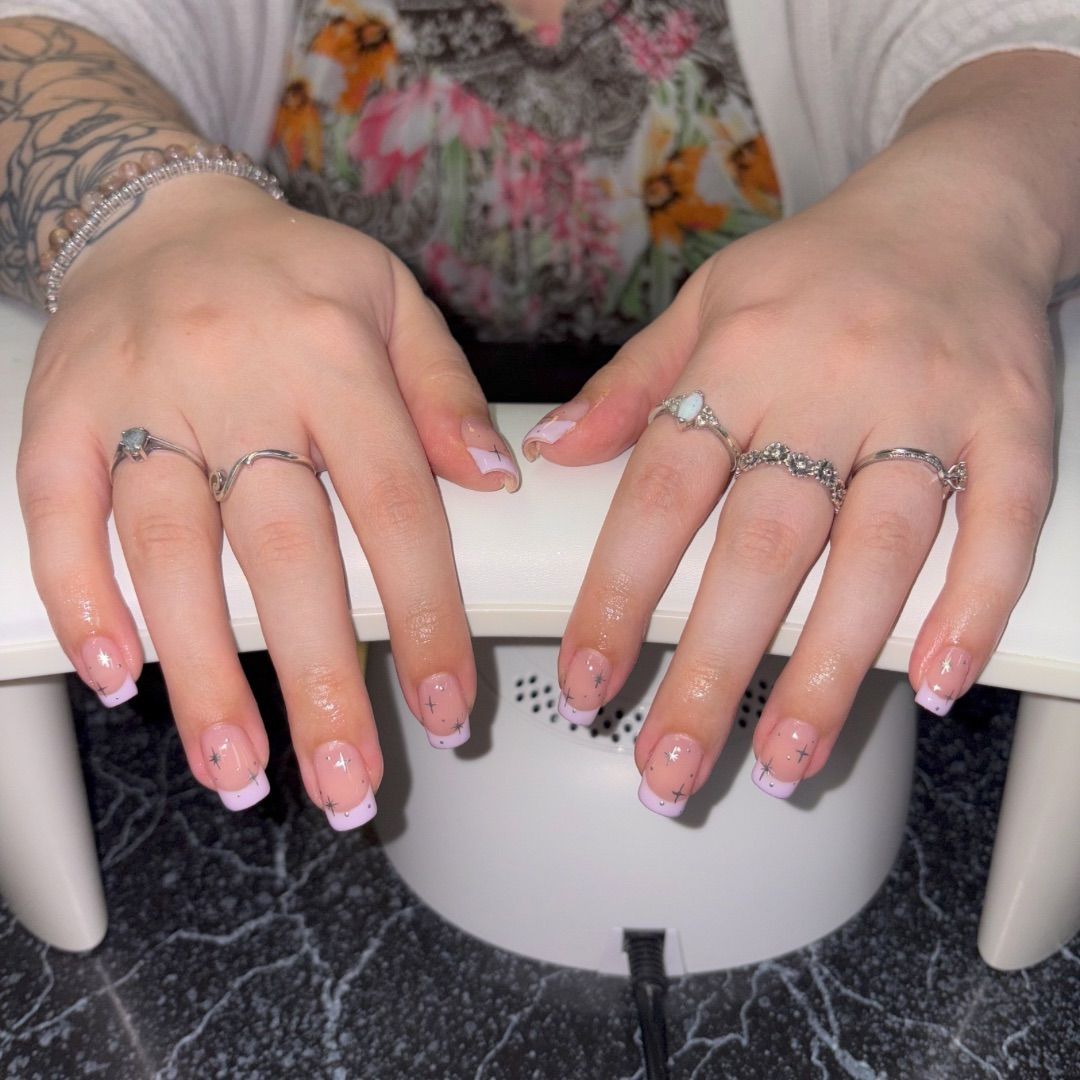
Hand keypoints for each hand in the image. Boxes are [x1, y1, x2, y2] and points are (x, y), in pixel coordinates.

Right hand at [18, 174, 516, 823]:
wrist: (159, 210)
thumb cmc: (290, 273)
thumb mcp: (392, 300)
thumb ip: (443, 393)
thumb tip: (492, 480)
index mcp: (333, 354)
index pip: (393, 506)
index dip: (423, 616)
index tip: (444, 707)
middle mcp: (237, 377)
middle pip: (283, 551)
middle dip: (318, 680)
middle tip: (345, 784)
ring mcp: (140, 396)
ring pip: (168, 550)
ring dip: (203, 672)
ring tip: (238, 769)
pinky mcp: (62, 411)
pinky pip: (58, 511)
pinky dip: (79, 597)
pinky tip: (117, 675)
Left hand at [523, 179, 1053, 813]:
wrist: (958, 203)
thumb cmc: (818, 267)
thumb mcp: (705, 301)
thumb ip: (631, 383)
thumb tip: (553, 451)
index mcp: (740, 355)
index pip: (660, 492)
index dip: (616, 595)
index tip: (586, 682)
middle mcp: (828, 382)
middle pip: (762, 546)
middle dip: (710, 669)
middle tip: (671, 768)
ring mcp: (926, 404)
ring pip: (878, 551)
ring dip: (829, 666)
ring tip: (783, 757)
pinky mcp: (1008, 420)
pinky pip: (1000, 520)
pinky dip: (973, 605)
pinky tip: (936, 682)